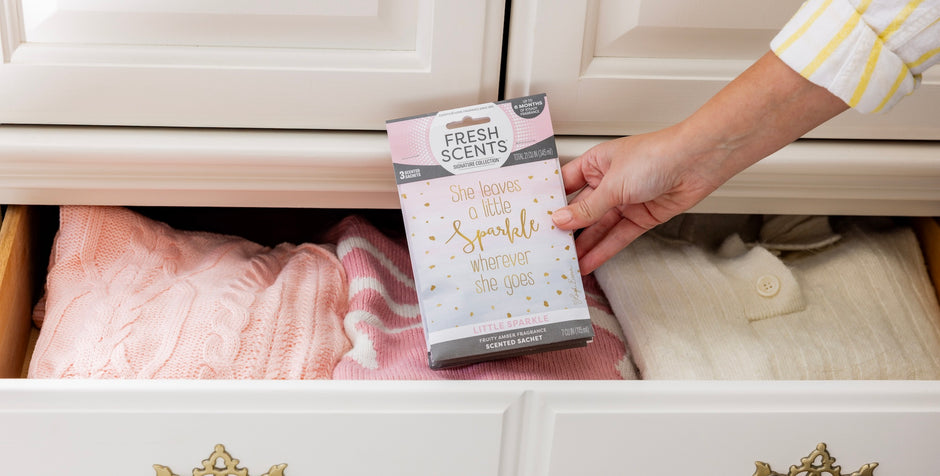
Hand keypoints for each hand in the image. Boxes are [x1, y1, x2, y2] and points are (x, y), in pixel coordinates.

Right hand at [551, 51, 847, 274]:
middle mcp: (607, 182)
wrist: (697, 163)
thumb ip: (587, 208)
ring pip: (597, 228)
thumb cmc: (657, 156)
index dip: (549, 203)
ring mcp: (624, 201)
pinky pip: (617, 237)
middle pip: (580, 210)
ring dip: (583, 245)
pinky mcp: (640, 218)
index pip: (564, 185)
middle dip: (565, 229)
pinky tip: (589, 262)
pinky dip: (603, 250)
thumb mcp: (613, 184)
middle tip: (545, 248)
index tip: (531, 220)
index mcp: (595, 163)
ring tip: (564, 263)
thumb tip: (561, 221)